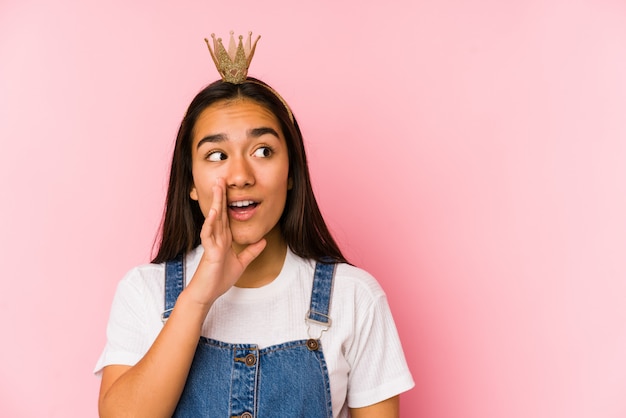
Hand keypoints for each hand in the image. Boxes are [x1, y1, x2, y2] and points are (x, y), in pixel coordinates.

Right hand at [185, 178, 265, 307]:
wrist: (206, 294)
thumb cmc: (218, 279)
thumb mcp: (241, 263)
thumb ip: (251, 252)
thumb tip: (264, 241)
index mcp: (224, 239)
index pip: (226, 216)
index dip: (228, 202)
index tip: (229, 188)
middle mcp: (217, 238)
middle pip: (220, 213)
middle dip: (220, 196)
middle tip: (220, 179)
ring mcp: (212, 244)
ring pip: (214, 220)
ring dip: (215, 203)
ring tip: (217, 188)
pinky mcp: (209, 252)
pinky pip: (209, 235)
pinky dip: (211, 223)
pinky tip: (214, 212)